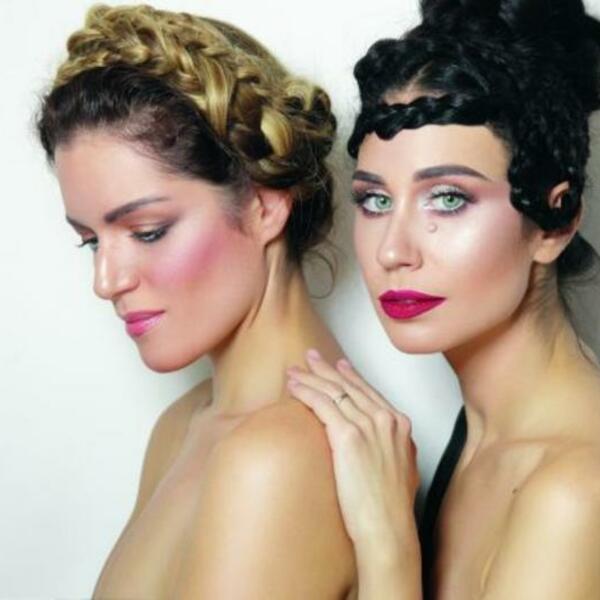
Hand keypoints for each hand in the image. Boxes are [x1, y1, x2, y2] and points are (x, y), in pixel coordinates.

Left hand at [286, 350, 419, 554]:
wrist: (388, 529)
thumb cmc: (391, 508)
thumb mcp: (403, 470)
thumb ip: (392, 449)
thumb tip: (379, 446)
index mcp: (400, 425)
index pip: (369, 392)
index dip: (350, 377)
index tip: (338, 367)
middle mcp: (386, 419)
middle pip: (350, 386)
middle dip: (327, 369)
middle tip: (312, 357)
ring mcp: (369, 426)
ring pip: (334, 391)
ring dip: (311, 377)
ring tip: (295, 370)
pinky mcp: (348, 436)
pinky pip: (322, 404)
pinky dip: (306, 391)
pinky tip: (294, 386)